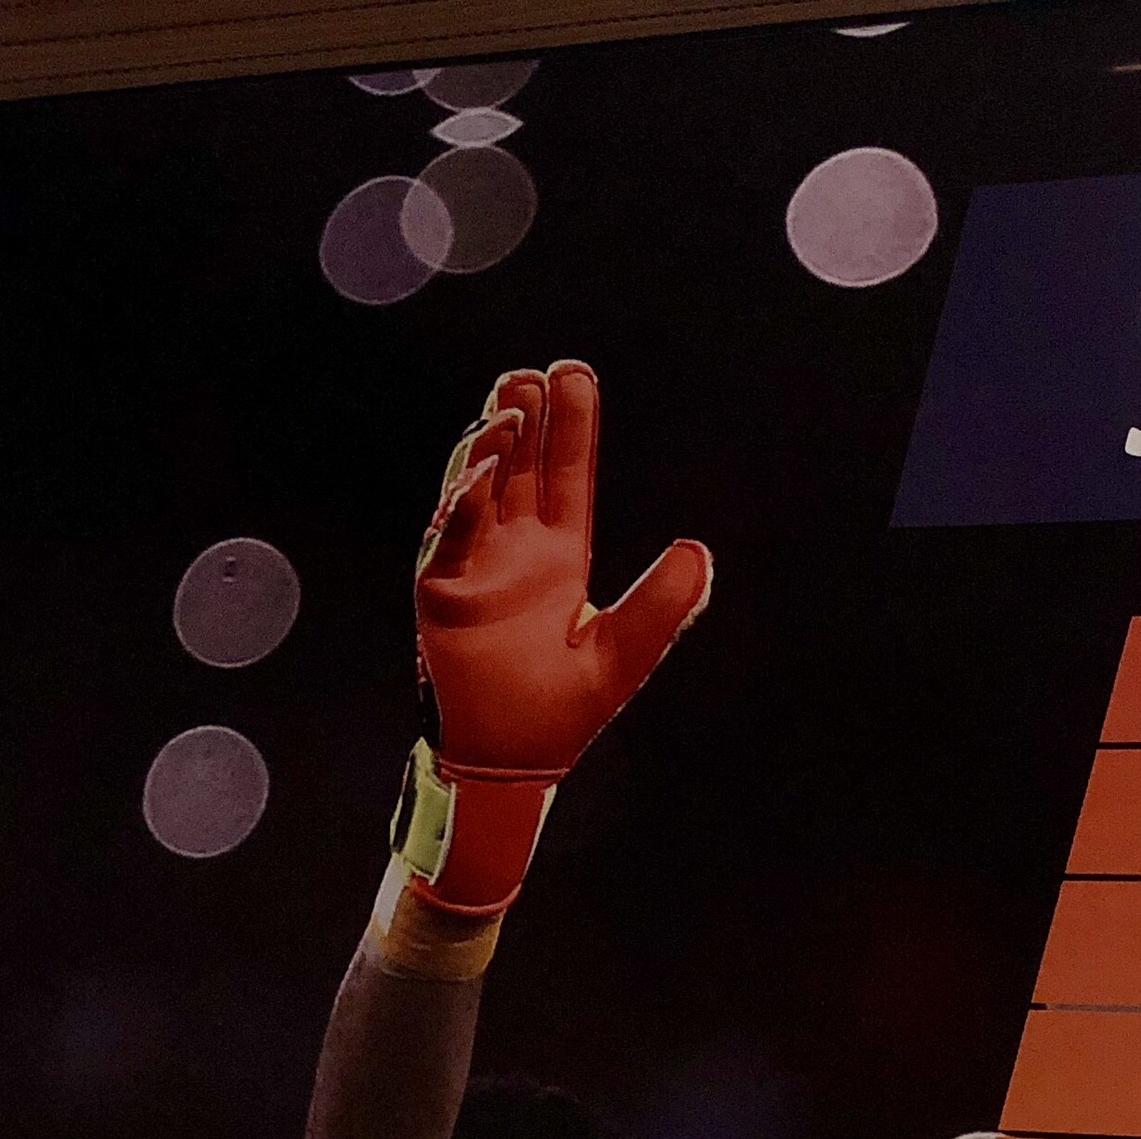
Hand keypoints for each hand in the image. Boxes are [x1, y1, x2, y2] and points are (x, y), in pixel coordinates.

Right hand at [402, 361, 710, 910]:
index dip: (572, 427)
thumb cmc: (563, 710)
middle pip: (519, 467)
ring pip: (477, 488)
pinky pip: (449, 539)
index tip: (575, 374)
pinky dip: (462, 506)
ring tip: (511, 408)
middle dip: (527, 419)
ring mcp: (473, 565)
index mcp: (558, 555)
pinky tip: (481, 475)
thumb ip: (661, 607)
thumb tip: (700, 554)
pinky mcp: (440, 592)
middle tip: (536, 374)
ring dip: (491, 448)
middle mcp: (513, 549)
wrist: (514, 761)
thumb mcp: (624, 654)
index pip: (566, 475)